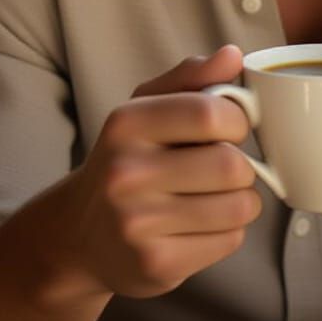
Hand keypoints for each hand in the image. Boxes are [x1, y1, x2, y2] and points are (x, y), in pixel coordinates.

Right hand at [54, 45, 260, 300]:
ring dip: (242, 199)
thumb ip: (191, 76)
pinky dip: (228, 230)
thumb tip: (233, 54)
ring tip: (216, 194)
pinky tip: (201, 223)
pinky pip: (230, 240)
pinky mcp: (156, 265)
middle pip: (231, 165)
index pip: (211, 114)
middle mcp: (127, 174)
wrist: (79, 234)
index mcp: (126, 124)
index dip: (238, 120)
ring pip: (239, 206)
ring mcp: (139, 224)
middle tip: (224, 166)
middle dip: (242, 164)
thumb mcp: (146, 106)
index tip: (231, 127)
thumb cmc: (126, 158)